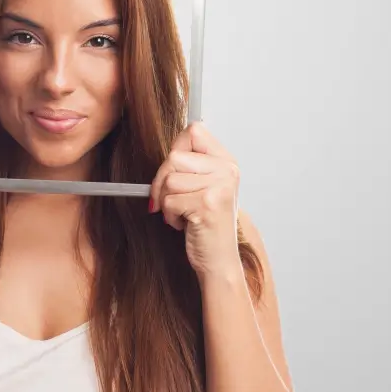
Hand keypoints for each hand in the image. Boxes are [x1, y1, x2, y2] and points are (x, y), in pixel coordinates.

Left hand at [149, 121, 241, 280]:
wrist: (219, 261)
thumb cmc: (207, 225)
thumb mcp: (206, 187)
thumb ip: (192, 165)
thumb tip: (169, 149)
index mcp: (227, 162)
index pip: (194, 130)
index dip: (176, 148)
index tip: (175, 169)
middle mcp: (227, 171)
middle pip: (174, 156)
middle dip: (163, 181)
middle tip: (172, 199)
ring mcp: (219, 187)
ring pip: (169, 179)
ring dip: (167, 201)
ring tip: (184, 213)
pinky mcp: (207, 204)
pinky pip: (169, 201)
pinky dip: (169, 216)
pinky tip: (186, 223)